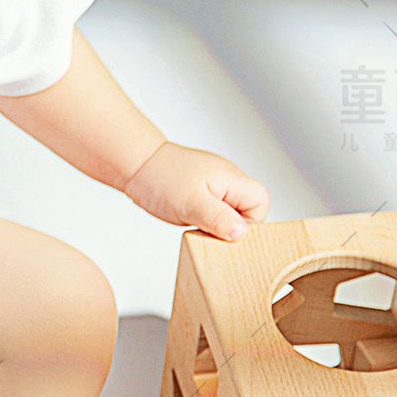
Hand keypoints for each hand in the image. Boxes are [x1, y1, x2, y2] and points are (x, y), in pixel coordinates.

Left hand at [123, 140, 269, 241]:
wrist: (136, 162)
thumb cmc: (160, 177)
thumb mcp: (191, 203)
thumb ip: (219, 218)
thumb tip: (242, 233)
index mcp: (232, 179)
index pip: (261, 204)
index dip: (249, 223)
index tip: (225, 229)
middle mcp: (228, 180)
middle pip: (248, 210)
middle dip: (231, 226)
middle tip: (208, 227)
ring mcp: (215, 185)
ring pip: (230, 213)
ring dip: (216, 224)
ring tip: (195, 221)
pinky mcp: (202, 191)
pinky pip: (215, 211)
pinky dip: (205, 219)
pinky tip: (189, 217)